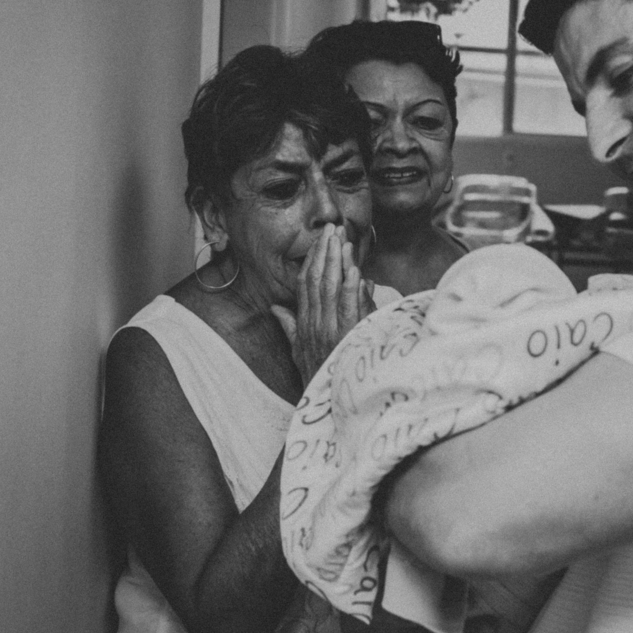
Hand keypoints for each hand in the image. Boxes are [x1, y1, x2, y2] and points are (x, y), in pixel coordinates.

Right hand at [272, 223, 375, 384]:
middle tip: (332, 228)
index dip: (312, 260)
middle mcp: (313, 323)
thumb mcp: (298, 351)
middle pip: (317, 280)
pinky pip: (347, 307)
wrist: (326, 404)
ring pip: (331, 288)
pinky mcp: (345, 337)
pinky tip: (355, 269)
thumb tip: (277, 308)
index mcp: (304, 323)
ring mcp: (329, 329)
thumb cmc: (317, 377)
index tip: (319, 241)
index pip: (305, 284)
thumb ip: (289, 327)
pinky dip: (351, 287)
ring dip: (337, 262)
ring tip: (342, 239)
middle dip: (324, 252)